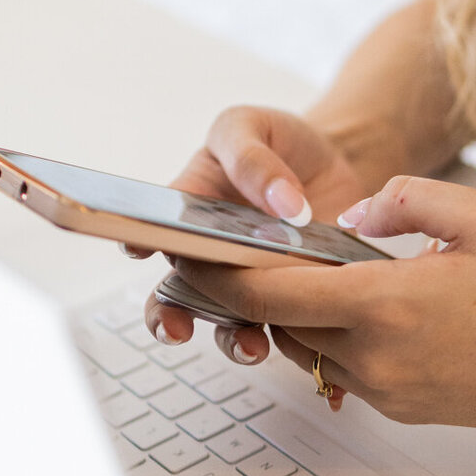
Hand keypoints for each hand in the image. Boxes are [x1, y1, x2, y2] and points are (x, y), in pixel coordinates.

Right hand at [133, 106, 371, 364]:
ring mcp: (252, 280)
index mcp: (187, 211)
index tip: (140, 251)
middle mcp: (211, 254)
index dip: (139, 245)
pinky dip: (297, 343)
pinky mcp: (293, 295)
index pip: (152, 233)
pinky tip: (309, 348)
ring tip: (250, 347)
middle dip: (169, 316)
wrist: (335, 160)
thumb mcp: (251, 127)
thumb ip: (252, 159)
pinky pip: (287, 324)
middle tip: (176, 328)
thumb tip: (282, 204)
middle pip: (177, 294)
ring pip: (230, 320)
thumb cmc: (277, 141)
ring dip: (233, 340)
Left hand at [171, 175, 475, 429]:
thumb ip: (405, 199)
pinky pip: (345, 368)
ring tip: (302, 270)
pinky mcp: (405, 409)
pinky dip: (336, 335)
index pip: (273, 291)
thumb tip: (356, 210)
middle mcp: (378, 357)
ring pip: (310, 347)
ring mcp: (390, 391)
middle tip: (232, 253)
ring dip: (297, 313)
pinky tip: (362, 302)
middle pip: (281, 323)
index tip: (191, 251)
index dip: (222, 271)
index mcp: (387, 305)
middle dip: (252, 290)